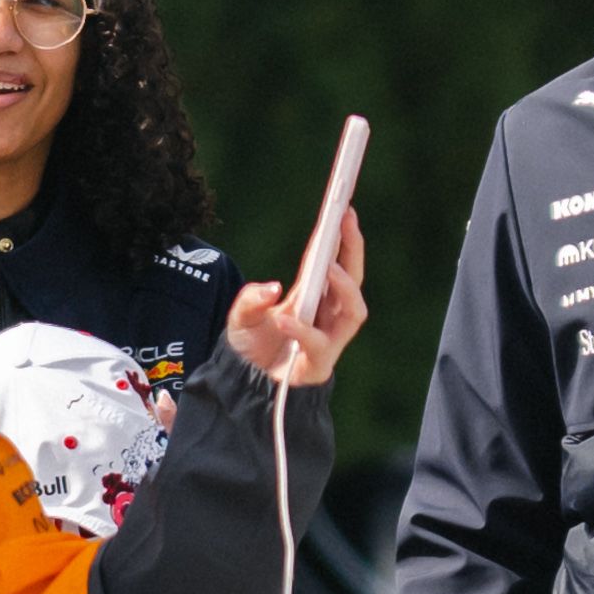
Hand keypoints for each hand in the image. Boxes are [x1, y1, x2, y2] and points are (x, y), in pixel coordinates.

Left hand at [226, 213, 365, 386]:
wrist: (243, 385)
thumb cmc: (250, 347)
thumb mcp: (240, 316)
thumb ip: (250, 299)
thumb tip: (273, 288)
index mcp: (312, 296)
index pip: (331, 260)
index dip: (340, 235)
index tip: (343, 208)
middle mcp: (326, 314)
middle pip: (353, 278)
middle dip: (354, 249)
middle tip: (347, 221)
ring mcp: (328, 339)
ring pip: (354, 311)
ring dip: (345, 289)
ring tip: (331, 270)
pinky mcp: (319, 364)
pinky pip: (321, 345)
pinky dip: (305, 331)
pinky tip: (287, 320)